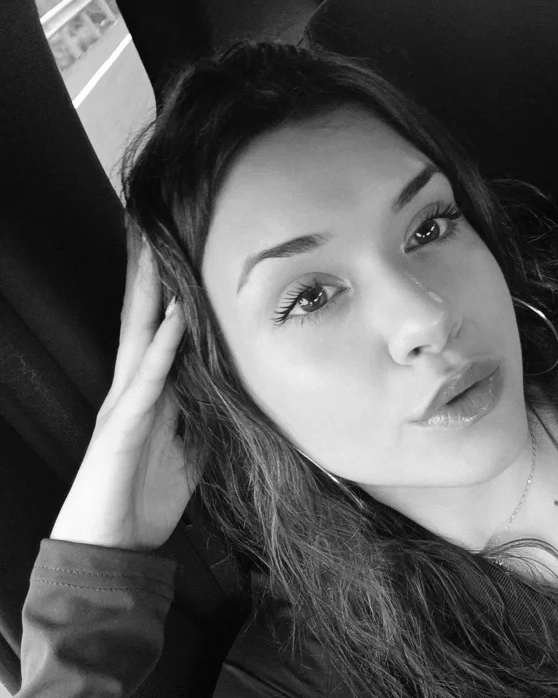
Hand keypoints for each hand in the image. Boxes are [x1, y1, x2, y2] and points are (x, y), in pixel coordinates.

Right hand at [51, 223, 197, 551]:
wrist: (112, 550)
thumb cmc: (144, 498)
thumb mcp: (188, 451)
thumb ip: (202, 416)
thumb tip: (228, 393)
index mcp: (146, 393)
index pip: (155, 330)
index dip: (163, 291)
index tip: (173, 252)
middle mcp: (131, 388)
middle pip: (141, 318)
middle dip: (146, 273)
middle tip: (149, 224)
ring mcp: (123, 404)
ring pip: (138, 336)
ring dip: (149, 292)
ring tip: (155, 247)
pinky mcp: (120, 427)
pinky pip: (147, 379)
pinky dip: (163, 346)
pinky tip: (176, 316)